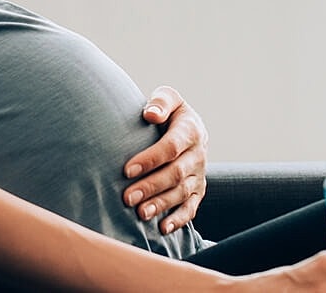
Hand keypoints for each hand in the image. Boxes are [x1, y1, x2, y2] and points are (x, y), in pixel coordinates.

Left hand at [121, 85, 208, 233]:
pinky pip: (191, 208)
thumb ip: (161, 102)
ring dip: (161, 204)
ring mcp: (199, 174)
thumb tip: (151, 115)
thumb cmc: (169, 111)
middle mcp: (198, 154)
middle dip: (150, 186)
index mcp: (191, 130)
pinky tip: (162, 228)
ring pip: (182, 193)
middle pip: (175, 174)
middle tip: (127, 197)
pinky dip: (178, 219)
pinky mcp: (197, 190)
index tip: (126, 169)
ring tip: (140, 213)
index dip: (149, 159)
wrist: (188, 127)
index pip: (170, 147)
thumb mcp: (168, 97)